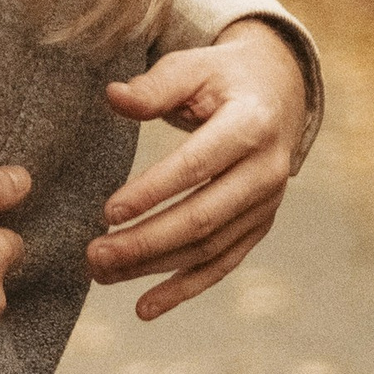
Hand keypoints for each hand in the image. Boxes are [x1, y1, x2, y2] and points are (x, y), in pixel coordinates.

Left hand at [86, 17, 309, 321]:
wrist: (279, 92)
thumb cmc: (223, 77)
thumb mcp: (193, 66)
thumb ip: (155, 85)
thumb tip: (114, 97)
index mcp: (251, 126)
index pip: (197, 165)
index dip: (154, 190)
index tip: (108, 211)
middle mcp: (266, 172)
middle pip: (202, 218)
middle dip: (146, 241)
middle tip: (94, 253)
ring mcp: (266, 205)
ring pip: (208, 249)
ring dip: (154, 267)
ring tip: (102, 273)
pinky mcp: (258, 225)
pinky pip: (221, 264)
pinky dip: (183, 289)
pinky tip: (144, 307)